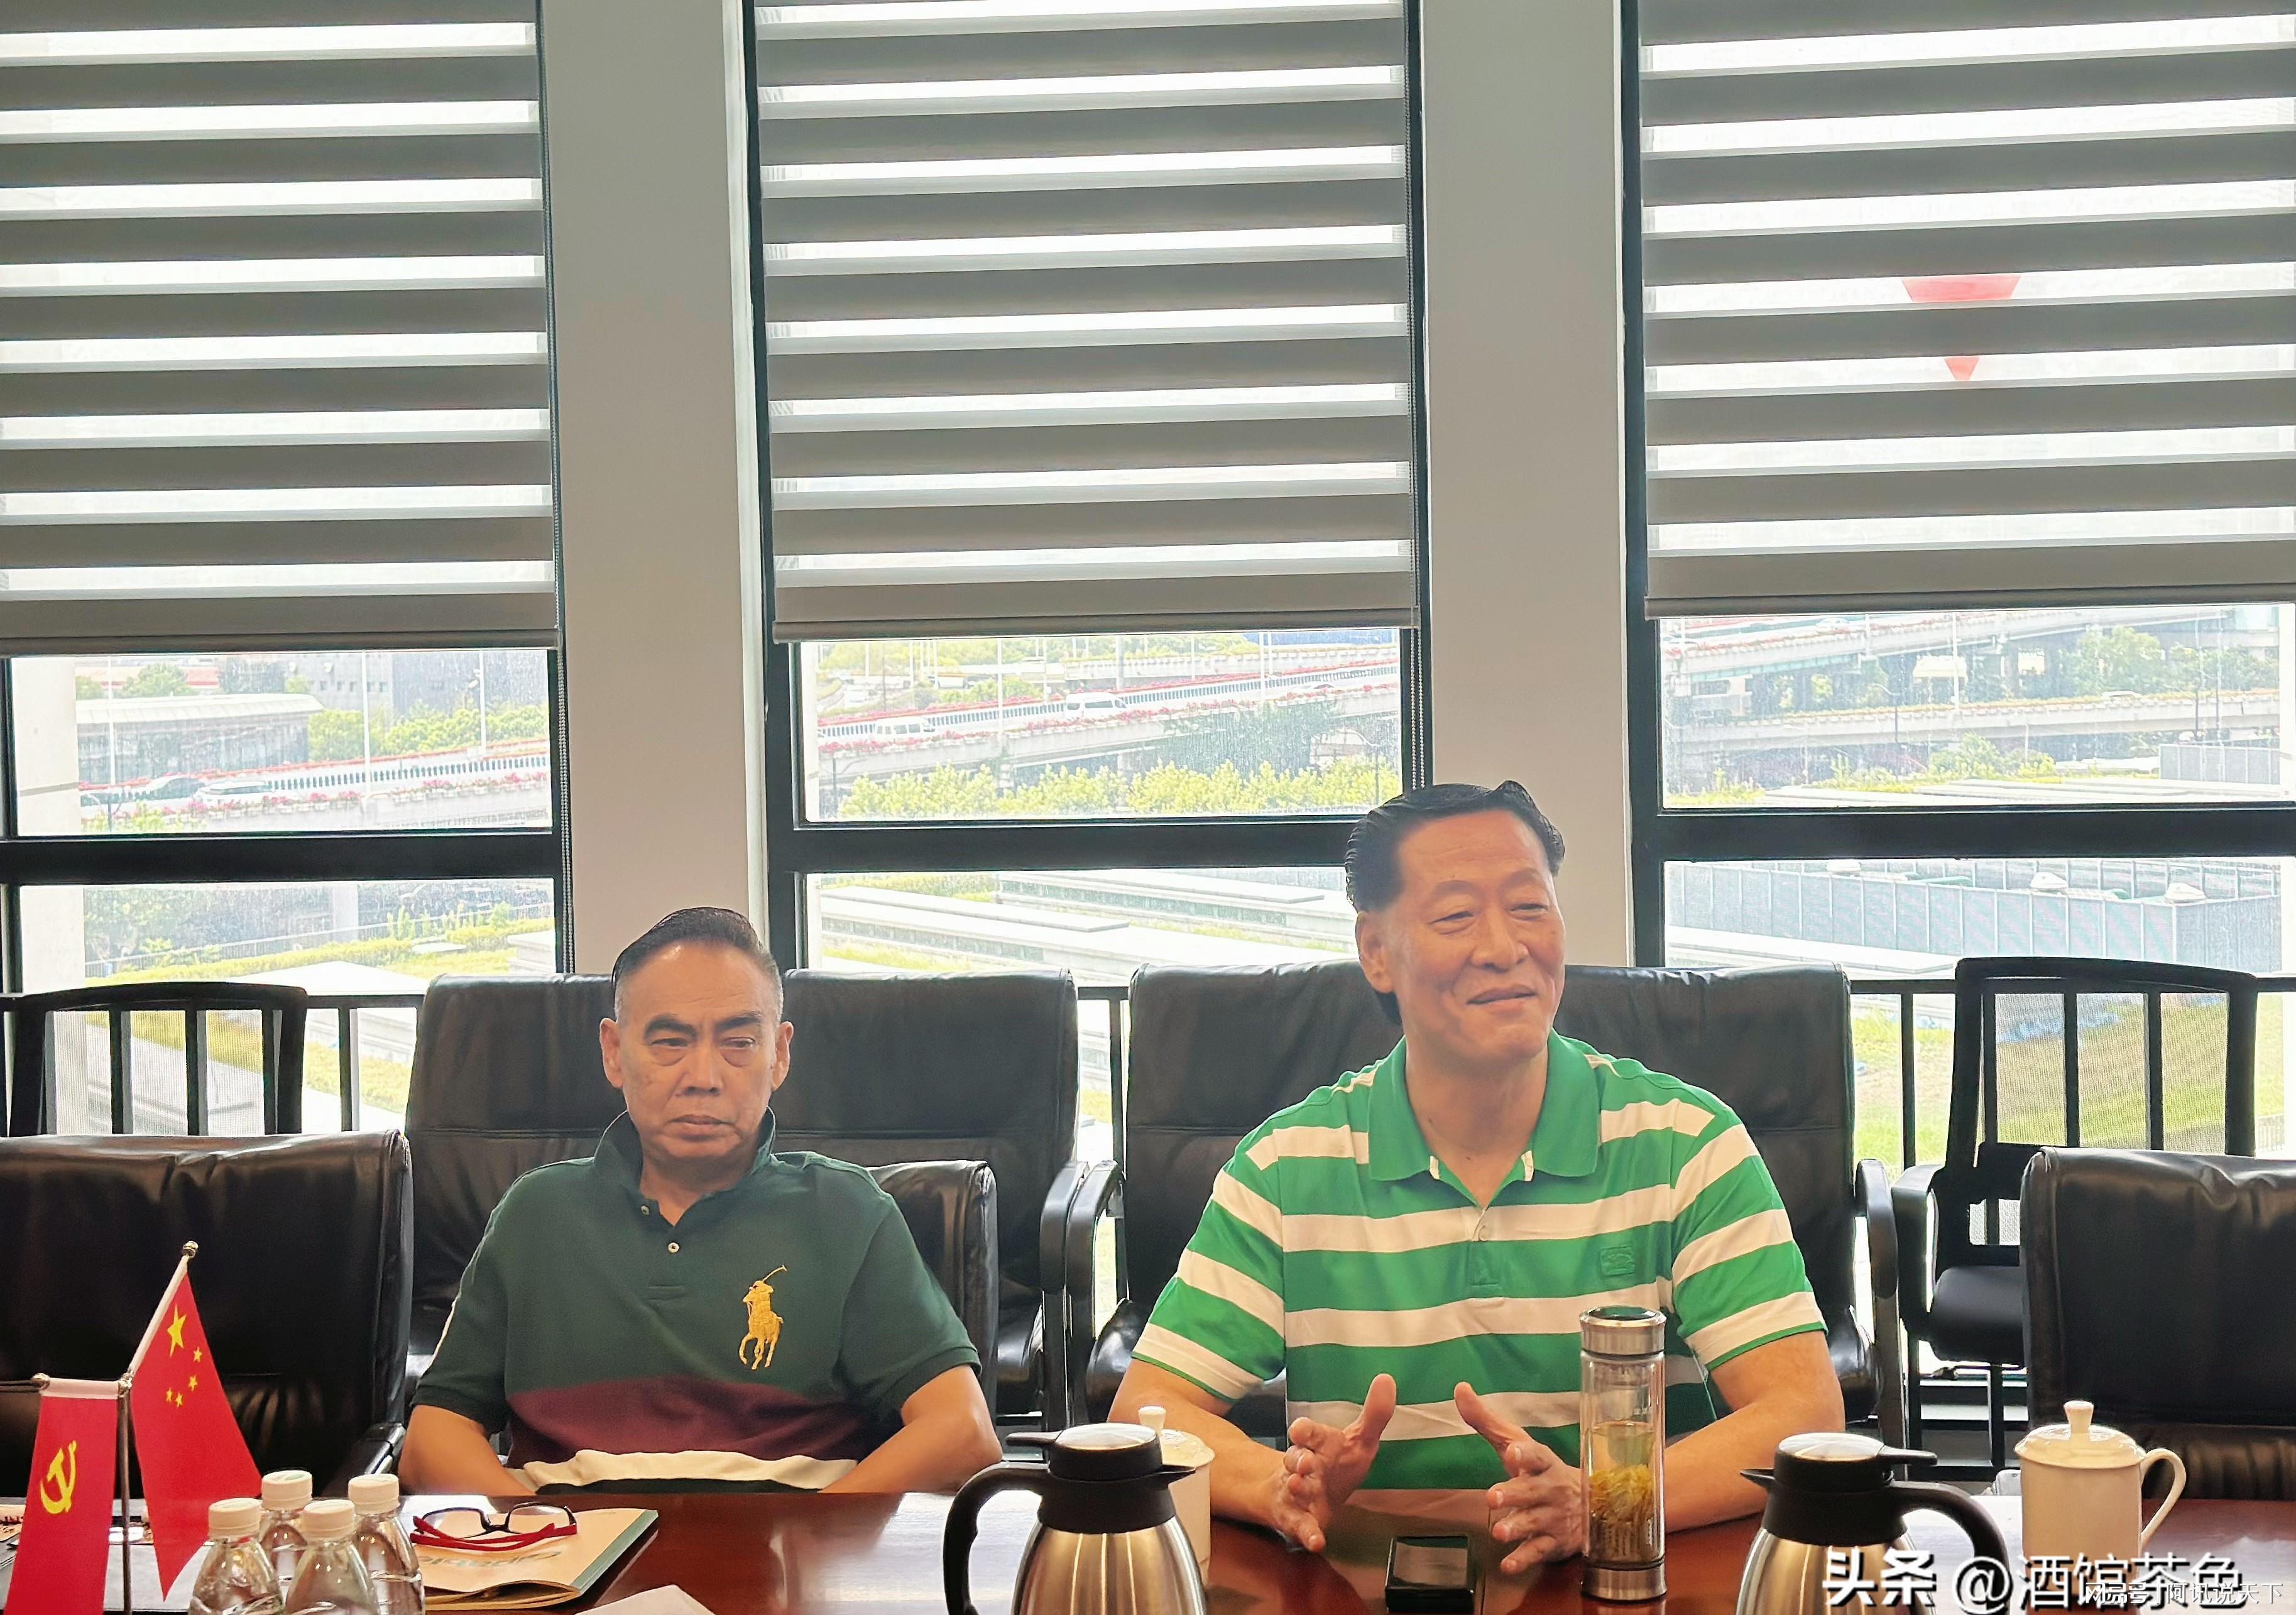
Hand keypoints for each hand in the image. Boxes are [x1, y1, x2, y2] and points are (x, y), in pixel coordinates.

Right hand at [1266, 1372, 1396, 1552]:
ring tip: (1300, 1486)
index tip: (1299, 1431)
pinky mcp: (1298, 1520)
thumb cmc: (1334, 1465)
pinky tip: (1316, 1542)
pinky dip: (1308, 1534)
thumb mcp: (1358, 1440)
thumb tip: (1387, 1378)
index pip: (1306, 1432)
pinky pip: (1301, 1528)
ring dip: (1297, 1488)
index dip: (1304, 1431)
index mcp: (1317, 1445)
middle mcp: (1303, 1467)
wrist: (1306, 1498)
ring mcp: (1297, 1494)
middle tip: (1303, 1463)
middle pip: (1295, 1459)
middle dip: (1297, 1459)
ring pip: (1293, 1489)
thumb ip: (1374, 1414)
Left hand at [1454, 1382, 1585, 1573]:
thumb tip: (1460, 1388)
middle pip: (1531, 1492)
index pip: (1537, 1455)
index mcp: (1543, 1464)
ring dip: (1517, 1528)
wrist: (1590, 1506)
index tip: (1512, 1452)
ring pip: (1534, 1523)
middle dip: (1513, 1494)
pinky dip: (1523, 1560)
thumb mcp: (1517, 1445)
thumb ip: (1487, 1421)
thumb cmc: (1541, 1471)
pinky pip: (1538, 1552)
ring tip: (1499, 1531)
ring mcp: (1553, 1518)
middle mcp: (1550, 1490)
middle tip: (1492, 1497)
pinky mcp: (1552, 1543)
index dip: (1525, 1454)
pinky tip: (1507, 1565)